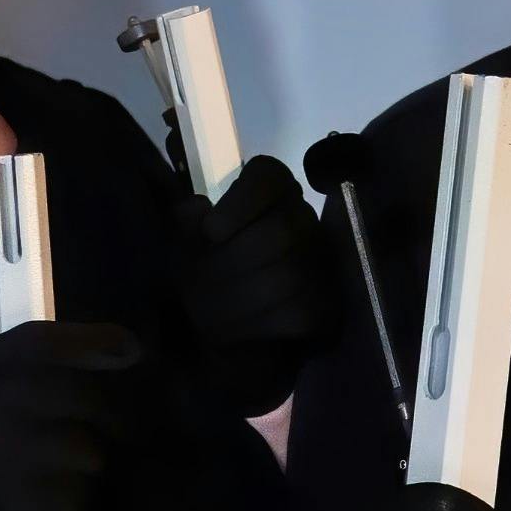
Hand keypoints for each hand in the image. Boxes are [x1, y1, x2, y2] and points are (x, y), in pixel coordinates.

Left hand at [183, 155, 332, 416]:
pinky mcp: (327, 302)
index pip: (267, 177)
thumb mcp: (183, 240)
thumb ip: (185, 221)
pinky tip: (234, 333)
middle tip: (198, 288)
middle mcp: (301, 215)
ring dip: (241, 301)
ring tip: (209, 317)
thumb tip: (199, 211)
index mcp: (269, 187)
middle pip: (280, 232)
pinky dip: (260, 325)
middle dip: (232, 264)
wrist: (212, 318)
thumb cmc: (200, 265)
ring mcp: (321, 259)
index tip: (211, 232)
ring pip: (289, 276)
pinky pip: (300, 312)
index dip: (241, 203)